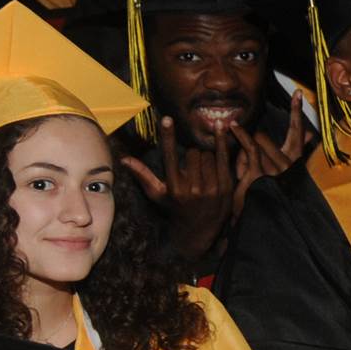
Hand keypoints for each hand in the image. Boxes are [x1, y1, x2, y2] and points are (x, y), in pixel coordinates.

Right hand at [120, 117, 236, 261]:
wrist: (199, 230)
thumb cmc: (175, 208)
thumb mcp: (157, 194)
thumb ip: (142, 174)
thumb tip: (124, 159)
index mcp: (174, 187)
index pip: (169, 156)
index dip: (167, 136)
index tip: (166, 119)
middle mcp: (193, 189)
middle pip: (193, 153)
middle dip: (192, 155)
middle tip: (193, 167)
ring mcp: (212, 189)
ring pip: (208, 155)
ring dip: (206, 157)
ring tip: (204, 171)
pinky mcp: (226, 187)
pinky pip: (224, 158)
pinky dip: (222, 143)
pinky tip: (221, 127)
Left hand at [225, 92, 314, 214]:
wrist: (253, 221)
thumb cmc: (261, 196)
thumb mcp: (275, 173)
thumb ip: (292, 151)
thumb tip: (309, 135)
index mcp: (292, 164)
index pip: (298, 132)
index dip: (298, 112)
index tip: (298, 94)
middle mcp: (287, 166)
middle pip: (267, 137)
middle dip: (252, 142)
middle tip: (245, 160)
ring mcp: (274, 170)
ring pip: (256, 141)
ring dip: (242, 153)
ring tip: (240, 173)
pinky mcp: (260, 173)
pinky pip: (250, 147)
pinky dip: (240, 135)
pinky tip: (232, 128)